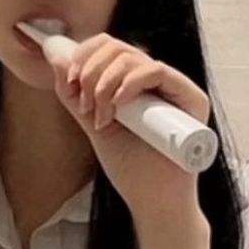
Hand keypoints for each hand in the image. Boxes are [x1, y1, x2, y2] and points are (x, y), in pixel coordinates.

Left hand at [48, 33, 211, 220]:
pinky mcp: (191, 99)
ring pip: (133, 56)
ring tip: (100, 114)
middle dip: (91, 69)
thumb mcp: (93, 124)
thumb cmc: (130, 168)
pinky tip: (117, 106)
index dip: (84, 54)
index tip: (69, 79)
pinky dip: (129, 83)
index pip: (109, 47)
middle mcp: (157, 81)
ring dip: (105, 82)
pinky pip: (156, 72)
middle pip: (118, 47)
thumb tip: (57, 59)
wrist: (153, 202)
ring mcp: (175, 88)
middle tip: (84, 101)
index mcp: (135, 82)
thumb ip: (75, 95)